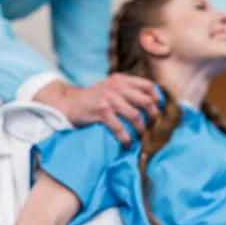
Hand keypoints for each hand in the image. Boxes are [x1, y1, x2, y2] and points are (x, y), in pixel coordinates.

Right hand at [34, 75, 159, 144]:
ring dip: (141, 130)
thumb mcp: (109, 87)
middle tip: (153, 127)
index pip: (147, 86)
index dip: (156, 99)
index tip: (158, 110)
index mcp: (120, 79)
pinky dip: (125, 138)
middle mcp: (116, 86)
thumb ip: (125, 91)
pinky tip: (127, 144)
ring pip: (135, 116)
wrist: (67, 104)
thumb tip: (149, 104)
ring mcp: (108, 99)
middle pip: (145, 101)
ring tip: (141, 138)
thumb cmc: (91, 99)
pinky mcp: (101, 112)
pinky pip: (119, 128)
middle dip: (153, 117)